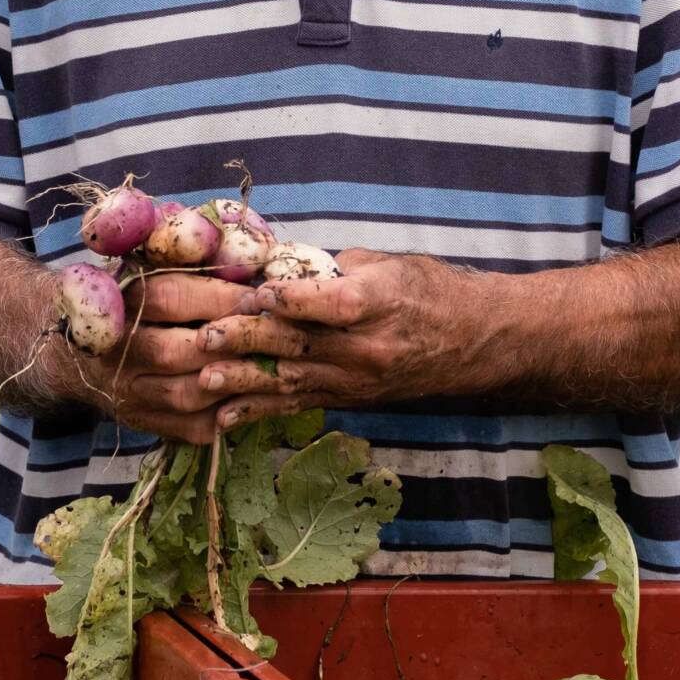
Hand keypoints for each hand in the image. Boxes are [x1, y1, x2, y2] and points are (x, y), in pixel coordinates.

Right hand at [59, 270, 256, 443]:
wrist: (75, 350)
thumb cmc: (130, 300)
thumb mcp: (150, 269)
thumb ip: (189, 261)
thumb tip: (250, 266)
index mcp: (119, 301)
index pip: (171, 298)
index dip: (221, 299)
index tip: (259, 298)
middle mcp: (117, 349)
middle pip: (174, 352)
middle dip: (228, 344)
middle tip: (270, 336)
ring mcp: (126, 391)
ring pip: (185, 395)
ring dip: (233, 382)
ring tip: (268, 366)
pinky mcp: (140, 420)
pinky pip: (191, 428)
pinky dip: (228, 415)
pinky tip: (253, 396)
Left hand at [189, 250, 497, 427]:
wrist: (474, 340)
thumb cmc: (430, 291)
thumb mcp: (390, 263)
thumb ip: (334, 267)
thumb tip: (281, 265)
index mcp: (379, 303)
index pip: (331, 304)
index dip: (290, 299)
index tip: (254, 292)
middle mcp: (367, 347)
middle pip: (302, 344)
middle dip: (249, 340)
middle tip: (206, 336)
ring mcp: (357, 379)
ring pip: (292, 380)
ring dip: (245, 380)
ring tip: (205, 379)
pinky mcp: (349, 399)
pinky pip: (298, 405)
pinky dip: (260, 410)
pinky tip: (224, 416)